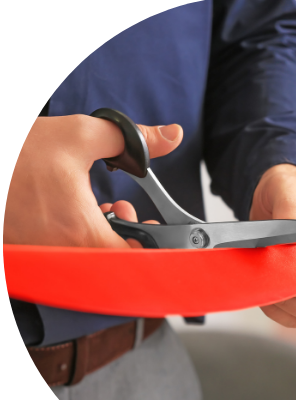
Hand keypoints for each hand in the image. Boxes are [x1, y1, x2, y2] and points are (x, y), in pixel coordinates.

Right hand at [4, 114, 182, 247]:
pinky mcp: (32, 252)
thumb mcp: (81, 134)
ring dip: (108, 235)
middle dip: (130, 237)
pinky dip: (84, 238)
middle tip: (125, 210)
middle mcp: (63, 254)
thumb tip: (172, 135)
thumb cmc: (18, 151)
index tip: (152, 228)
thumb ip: (135, 139)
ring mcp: (45, 257)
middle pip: (115, 264)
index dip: (151, 249)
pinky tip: (82, 211)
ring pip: (92, 261)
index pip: (133, 263)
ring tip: (106, 207)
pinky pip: (70, 257)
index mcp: (81, 233)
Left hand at [250, 164, 295, 327]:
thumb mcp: (288, 189)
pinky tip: (265, 286)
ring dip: (282, 302)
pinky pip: (292, 319)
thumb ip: (291, 209)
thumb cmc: (288, 191)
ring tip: (265, 272)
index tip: (280, 261)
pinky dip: (275, 309)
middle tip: (269, 268)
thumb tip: (294, 241)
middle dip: (291, 294)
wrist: (273, 200)